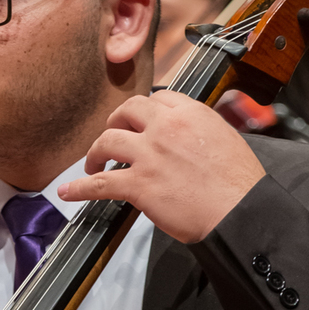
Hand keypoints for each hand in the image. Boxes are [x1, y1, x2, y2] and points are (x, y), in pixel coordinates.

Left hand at [59, 90, 264, 242]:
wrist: (240, 211)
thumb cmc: (239, 184)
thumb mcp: (227, 138)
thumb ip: (201, 131)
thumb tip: (191, 137)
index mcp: (190, 113)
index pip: (157, 98)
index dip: (144, 111)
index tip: (139, 121)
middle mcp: (166, 127)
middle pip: (127, 111)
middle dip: (115, 122)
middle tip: (112, 135)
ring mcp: (149, 155)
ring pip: (107, 141)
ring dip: (95, 152)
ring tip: (92, 164)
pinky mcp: (139, 185)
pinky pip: (100, 184)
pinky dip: (79, 188)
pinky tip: (68, 192)